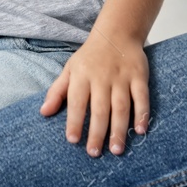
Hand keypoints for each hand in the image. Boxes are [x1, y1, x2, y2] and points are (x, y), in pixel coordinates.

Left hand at [39, 34, 150, 156]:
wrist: (117, 32)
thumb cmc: (90, 57)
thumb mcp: (69, 70)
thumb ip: (57, 91)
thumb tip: (43, 113)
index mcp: (81, 76)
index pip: (77, 102)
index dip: (74, 121)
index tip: (72, 140)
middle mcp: (101, 77)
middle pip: (99, 108)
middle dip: (97, 132)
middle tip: (94, 153)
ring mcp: (121, 77)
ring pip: (120, 106)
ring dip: (119, 129)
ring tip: (116, 150)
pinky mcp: (139, 76)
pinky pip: (141, 97)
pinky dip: (142, 113)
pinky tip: (140, 131)